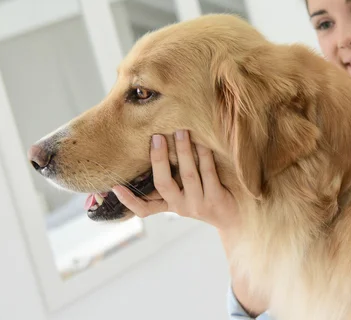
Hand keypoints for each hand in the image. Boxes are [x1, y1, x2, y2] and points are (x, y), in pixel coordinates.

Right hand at [112, 130, 240, 231]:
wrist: (236, 218)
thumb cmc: (206, 197)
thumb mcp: (185, 195)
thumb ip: (170, 181)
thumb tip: (156, 149)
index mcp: (170, 205)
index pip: (144, 209)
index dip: (129, 200)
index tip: (114, 187)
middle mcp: (181, 207)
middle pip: (164, 184)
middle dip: (159, 159)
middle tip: (156, 136)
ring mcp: (199, 204)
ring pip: (188, 176)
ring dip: (183, 151)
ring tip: (180, 131)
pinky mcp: (217, 200)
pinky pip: (209, 174)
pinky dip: (204, 156)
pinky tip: (203, 143)